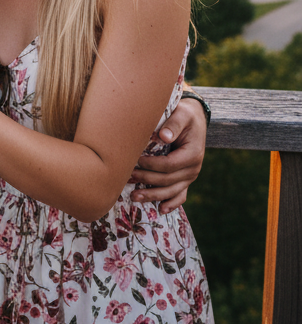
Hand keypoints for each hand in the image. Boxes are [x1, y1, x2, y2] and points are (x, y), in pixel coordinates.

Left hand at [129, 95, 206, 212]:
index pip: (169, 165)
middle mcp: (193, 168)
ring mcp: (189, 176)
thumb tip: (162, 136)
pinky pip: (180, 195)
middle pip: (168, 180)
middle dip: (147, 181)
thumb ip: (173, 125)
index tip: (136, 160)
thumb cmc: (184, 115)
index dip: (151, 165)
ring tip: (134, 197)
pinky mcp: (185, 179)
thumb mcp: (181, 114)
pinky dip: (171, 203)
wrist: (194, 119)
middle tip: (127, 178)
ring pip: (171, 191)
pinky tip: (160, 209)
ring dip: (153, 196)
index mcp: (192, 154)